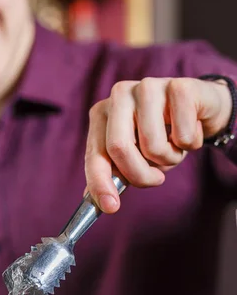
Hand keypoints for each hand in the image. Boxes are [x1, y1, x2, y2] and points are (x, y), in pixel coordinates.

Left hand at [85, 77, 231, 213]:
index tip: (110, 207)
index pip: (95, 154)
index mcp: (102, 113)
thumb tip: (98, 202)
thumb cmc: (163, 133)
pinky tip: (191, 128)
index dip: (100, 183)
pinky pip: (183, 136)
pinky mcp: (178, 87)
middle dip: (139, 174)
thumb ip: (115, 174)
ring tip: (174, 144)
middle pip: (119, 148)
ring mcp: (148, 87)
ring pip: (153, 146)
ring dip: (170, 158)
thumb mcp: (135, 155)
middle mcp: (119, 95)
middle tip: (156, 179)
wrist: (200, 106)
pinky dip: (190, 143)